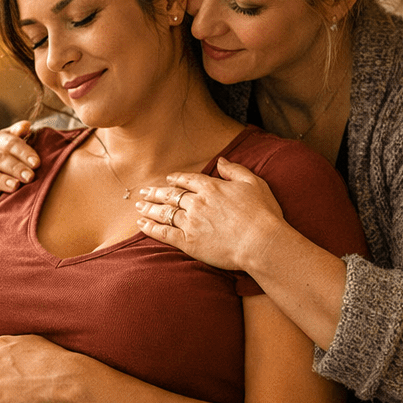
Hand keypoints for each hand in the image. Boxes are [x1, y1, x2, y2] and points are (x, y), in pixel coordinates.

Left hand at [135, 157, 286, 270]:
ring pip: (164, 212)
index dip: (176, 179)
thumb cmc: (262, 214)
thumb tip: (221, 160)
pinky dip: (151, 228)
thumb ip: (235, 170)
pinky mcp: (188, 242)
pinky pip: (164, 233)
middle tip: (144, 191)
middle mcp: (197, 202)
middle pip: (171, 195)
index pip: (188, 180)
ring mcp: (190, 222)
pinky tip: (141, 224)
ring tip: (139, 206)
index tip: (168, 180)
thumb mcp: (254, 183)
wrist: (260, 242)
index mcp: (211, 187)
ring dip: (150, 208)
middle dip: (156, 193)